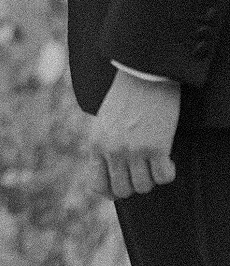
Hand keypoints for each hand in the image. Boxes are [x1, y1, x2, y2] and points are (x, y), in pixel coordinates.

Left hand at [89, 69, 180, 199]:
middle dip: (134, 183)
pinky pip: (164, 178)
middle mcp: (113, 150)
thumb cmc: (125, 95)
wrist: (143, 74)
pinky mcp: (157, 147)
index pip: (98, 185)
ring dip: (152, 177)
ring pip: (144, 186)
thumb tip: (112, 174)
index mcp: (97, 143)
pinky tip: (167, 158)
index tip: (122, 185)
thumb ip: (105, 146)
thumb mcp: (104, 121)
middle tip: (143, 168)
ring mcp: (135, 150)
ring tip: (155, 160)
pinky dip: (168, 172)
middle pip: (124, 190)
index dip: (111, 191)